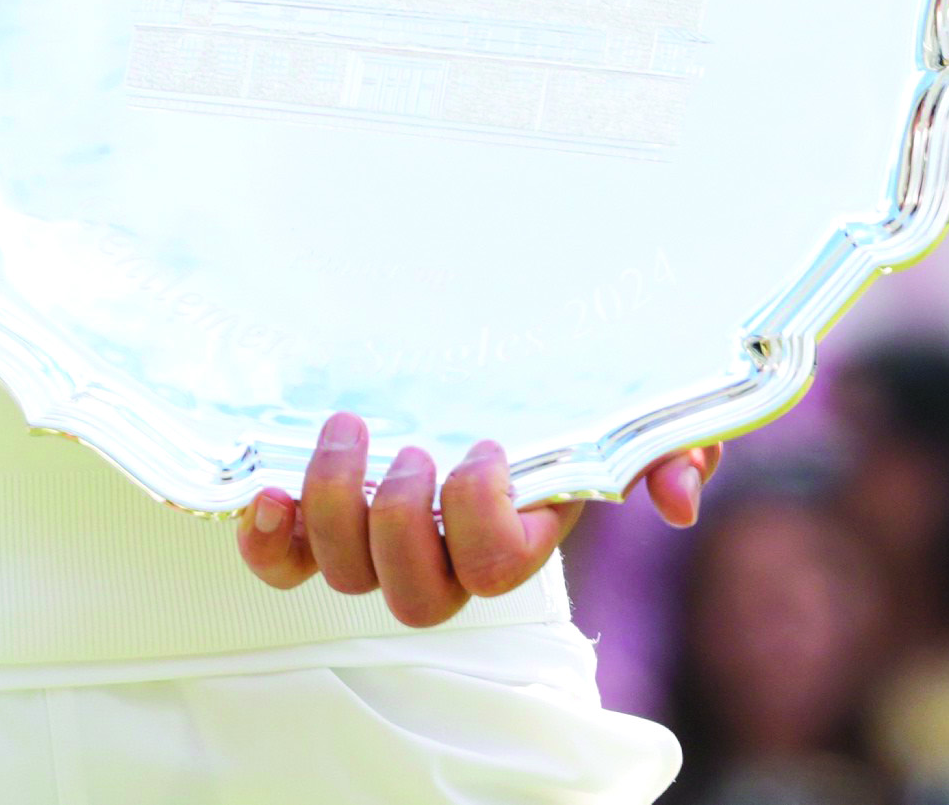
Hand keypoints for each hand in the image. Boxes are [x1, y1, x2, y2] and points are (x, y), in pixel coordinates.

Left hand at [234, 415, 718, 628]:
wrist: (489, 354)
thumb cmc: (565, 388)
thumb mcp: (633, 407)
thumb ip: (672, 448)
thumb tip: (679, 502)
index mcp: (517, 534)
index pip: (496, 572)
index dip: (479, 517)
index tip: (483, 442)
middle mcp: (446, 555)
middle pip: (413, 594)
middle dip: (402, 521)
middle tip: (411, 448)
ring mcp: (380, 542)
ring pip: (347, 575)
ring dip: (337, 506)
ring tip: (349, 429)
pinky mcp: (323, 519)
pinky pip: (285, 564)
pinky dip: (269, 541)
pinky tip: (270, 491)